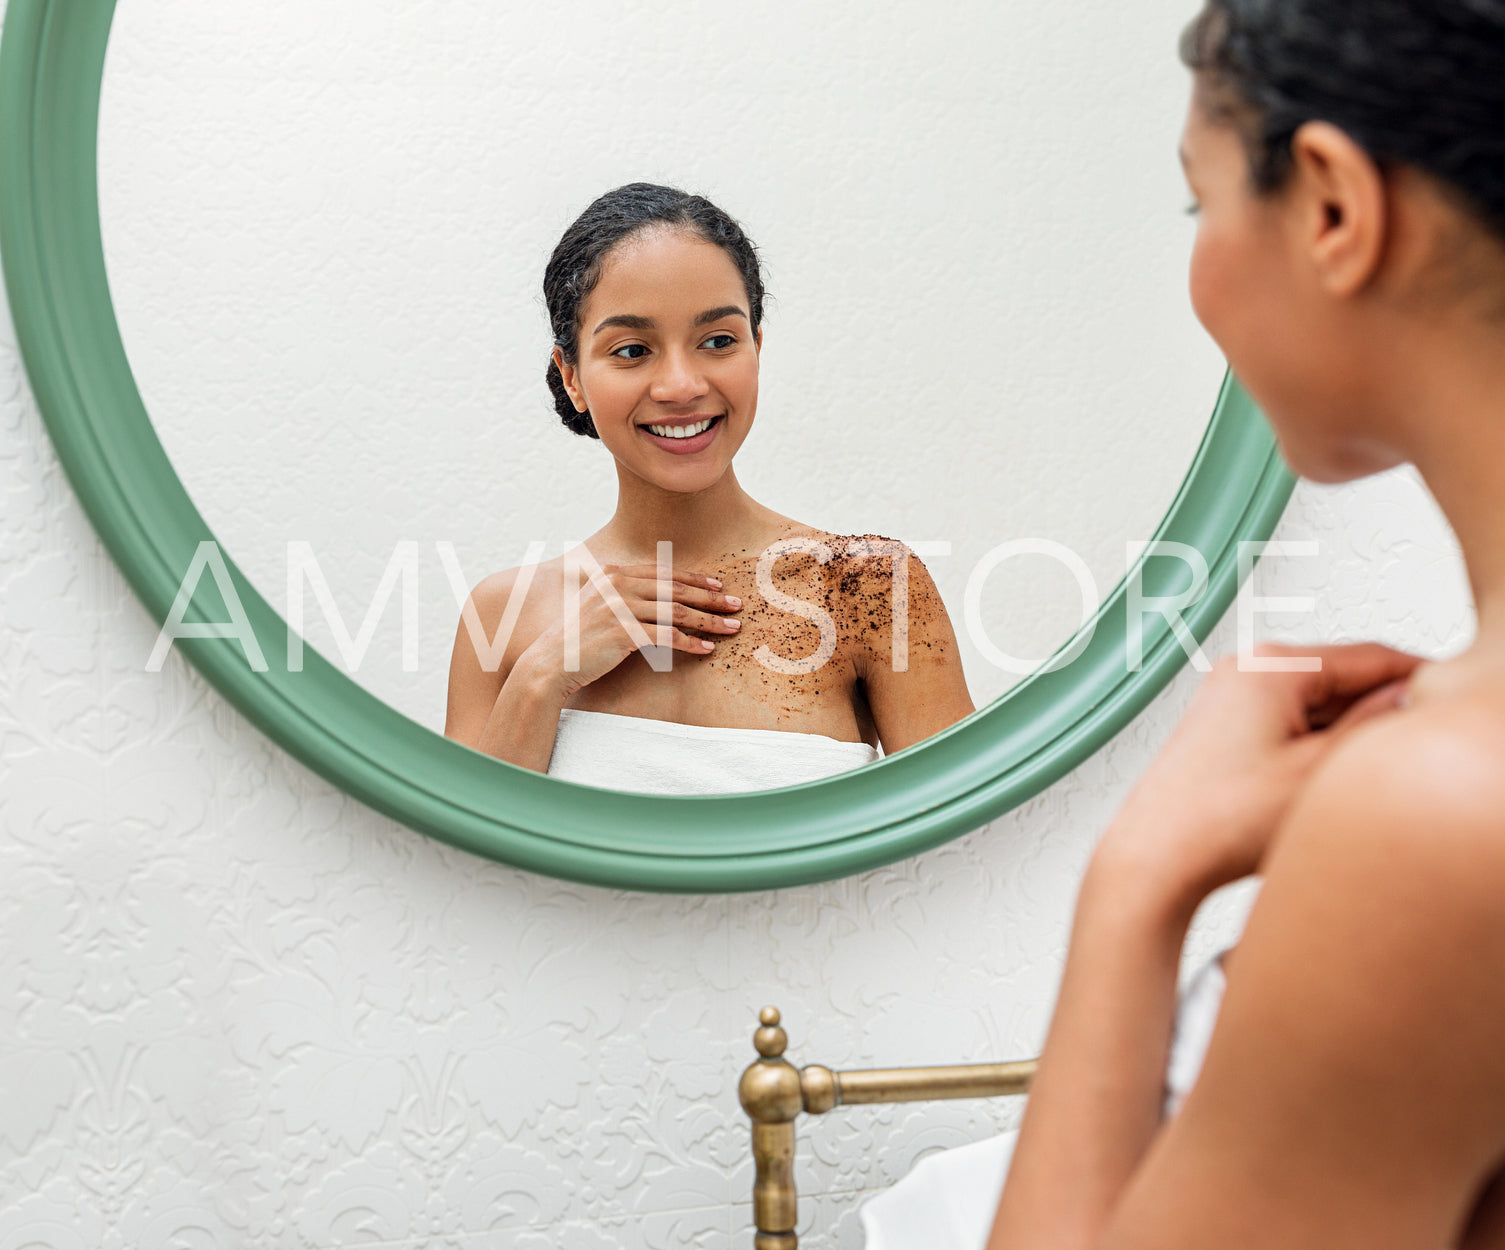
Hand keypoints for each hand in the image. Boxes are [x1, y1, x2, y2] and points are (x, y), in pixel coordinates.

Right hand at [527, 562, 742, 696]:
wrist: (550, 663)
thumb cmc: (577, 639)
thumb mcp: (598, 605)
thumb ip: (624, 593)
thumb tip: (660, 595)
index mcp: (614, 573)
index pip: (664, 572)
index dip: (695, 578)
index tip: (718, 585)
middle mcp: (618, 585)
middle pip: (677, 589)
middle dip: (711, 597)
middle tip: (736, 605)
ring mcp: (620, 607)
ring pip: (677, 612)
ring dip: (709, 621)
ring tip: (731, 628)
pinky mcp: (623, 632)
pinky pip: (667, 637)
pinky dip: (690, 643)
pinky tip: (706, 649)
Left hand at [1099, 642, 1421, 911]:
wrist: (1154, 862)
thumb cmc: (1217, 822)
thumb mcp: (1322, 774)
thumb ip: (1378, 730)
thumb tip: (1414, 699)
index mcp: (1270, 666)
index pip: (1374, 657)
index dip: (1422, 684)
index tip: (1450, 707)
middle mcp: (1246, 672)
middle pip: (1347, 683)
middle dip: (1382, 718)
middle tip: (1411, 755)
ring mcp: (1232, 702)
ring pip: (1322, 711)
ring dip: (1349, 742)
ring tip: (1357, 783)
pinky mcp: (1226, 734)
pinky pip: (1294, 732)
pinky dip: (1319, 755)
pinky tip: (1324, 792)